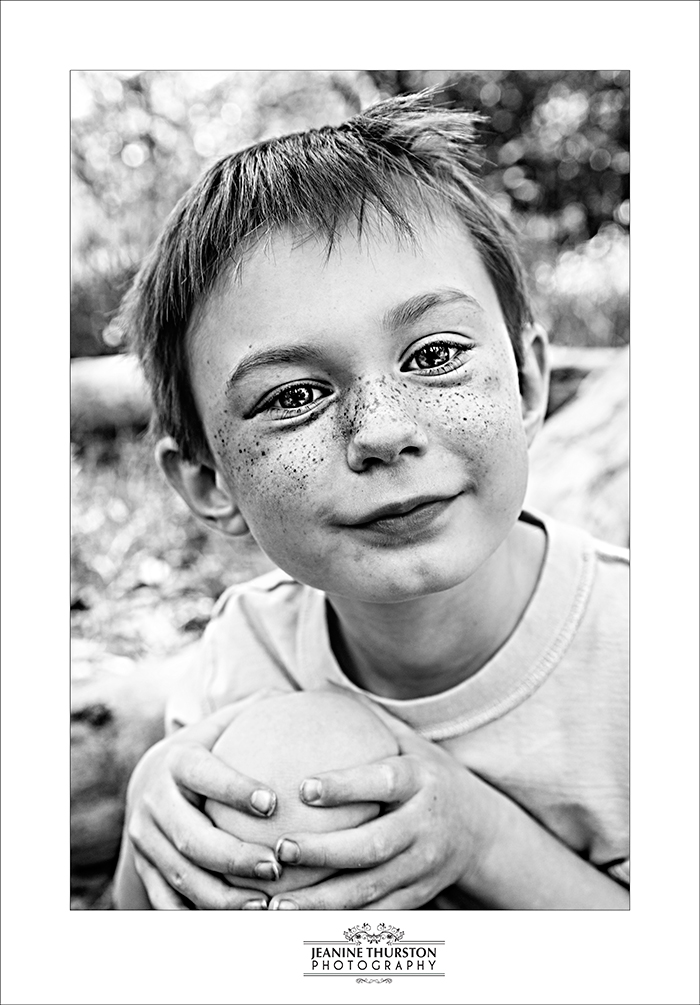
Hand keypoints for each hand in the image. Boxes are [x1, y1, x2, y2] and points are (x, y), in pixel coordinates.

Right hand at [125, 694, 286, 909]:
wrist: (150, 784)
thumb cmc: (208, 751)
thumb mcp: (224, 726)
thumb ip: (259, 711)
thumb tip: (304, 694)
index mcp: (177, 761)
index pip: (204, 774)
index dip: (234, 787)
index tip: (273, 802)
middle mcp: (154, 801)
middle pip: (190, 836)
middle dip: (233, 855)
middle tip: (277, 866)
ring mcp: (145, 839)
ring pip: (180, 875)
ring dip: (222, 895)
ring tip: (266, 904)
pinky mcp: (144, 869)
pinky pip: (170, 901)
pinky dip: (202, 915)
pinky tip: (242, 923)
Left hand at [267, 710, 495, 909]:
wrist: (481, 831)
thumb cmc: (427, 775)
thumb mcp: (410, 742)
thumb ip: (368, 720)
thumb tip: (317, 687)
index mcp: (420, 781)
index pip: (382, 782)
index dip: (345, 786)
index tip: (304, 786)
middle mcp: (424, 826)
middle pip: (373, 845)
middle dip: (325, 852)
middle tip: (281, 849)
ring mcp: (423, 867)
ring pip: (370, 889)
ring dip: (322, 900)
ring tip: (277, 903)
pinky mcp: (418, 897)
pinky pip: (374, 914)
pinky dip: (337, 922)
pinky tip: (298, 923)